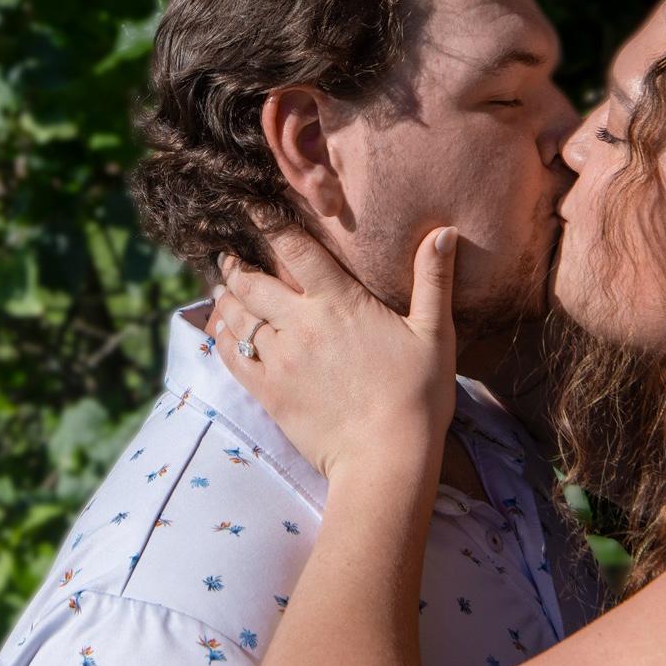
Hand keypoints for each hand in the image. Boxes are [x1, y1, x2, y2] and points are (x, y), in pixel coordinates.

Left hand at [213, 225, 458, 479]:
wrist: (386, 460)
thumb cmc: (418, 396)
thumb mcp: (434, 334)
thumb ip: (433, 280)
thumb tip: (443, 232)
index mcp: (340, 303)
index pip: (294, 249)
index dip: (267, 222)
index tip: (250, 205)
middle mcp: (301, 325)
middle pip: (251, 281)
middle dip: (237, 263)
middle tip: (229, 254)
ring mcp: (280, 360)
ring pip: (236, 316)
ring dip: (226, 297)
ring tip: (223, 286)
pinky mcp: (269, 392)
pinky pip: (231, 355)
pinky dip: (221, 336)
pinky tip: (222, 328)